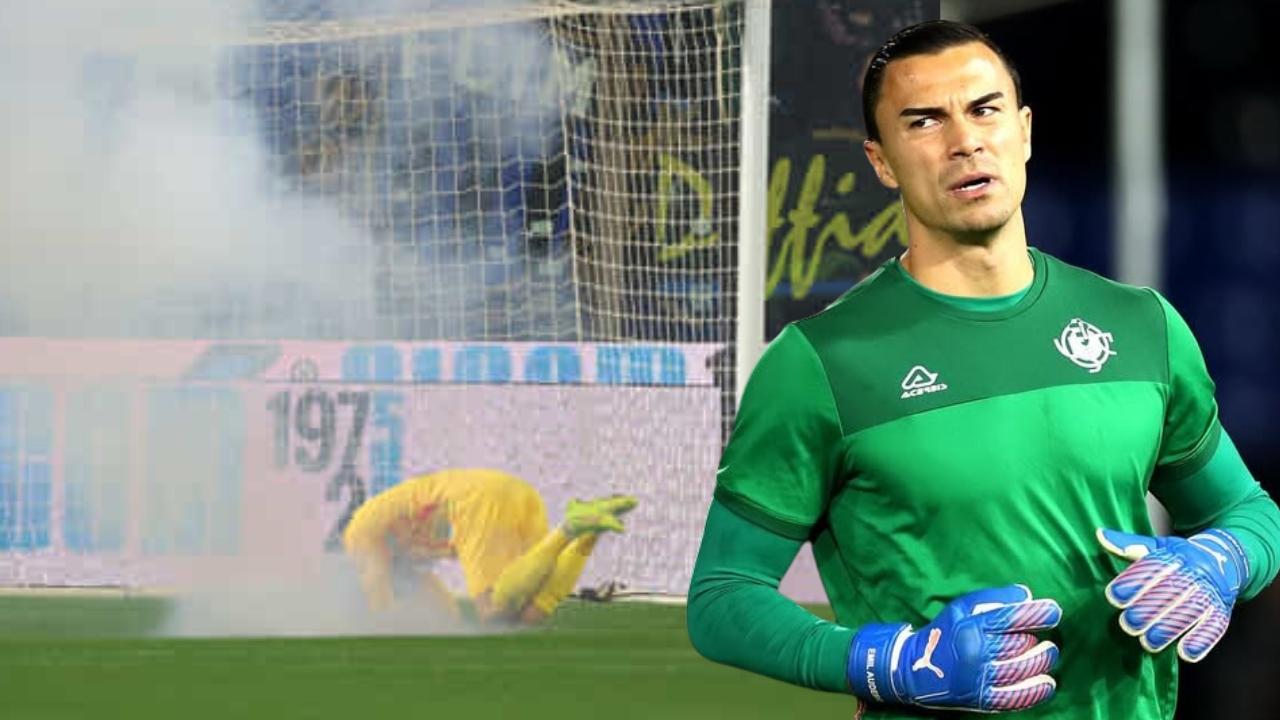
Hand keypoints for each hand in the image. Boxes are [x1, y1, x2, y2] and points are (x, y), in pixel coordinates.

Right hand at [848, 585, 1061, 711]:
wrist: (913, 669)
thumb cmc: (943, 633)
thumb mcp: (961, 608)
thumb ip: (993, 599)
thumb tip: (1027, 596)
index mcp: (970, 626)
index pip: (1011, 618)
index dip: (1038, 613)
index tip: (1054, 610)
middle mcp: (975, 652)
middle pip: (1020, 645)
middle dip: (1039, 640)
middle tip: (1046, 639)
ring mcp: (979, 678)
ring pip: (1022, 669)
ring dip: (1042, 662)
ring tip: (1048, 655)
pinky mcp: (982, 699)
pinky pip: (1016, 697)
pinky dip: (1036, 691)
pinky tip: (1047, 683)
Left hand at [1097, 527, 1248, 661]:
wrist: (1225, 561)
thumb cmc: (1181, 558)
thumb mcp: (1157, 546)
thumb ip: (1129, 545)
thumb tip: (1100, 535)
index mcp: (1178, 555)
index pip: (1155, 567)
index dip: (1134, 582)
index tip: (1114, 596)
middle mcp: (1196, 573)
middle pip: (1172, 592)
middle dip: (1148, 610)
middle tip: (1128, 623)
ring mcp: (1211, 594)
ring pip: (1191, 612)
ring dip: (1169, 629)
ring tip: (1147, 641)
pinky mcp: (1222, 612)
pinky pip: (1215, 627)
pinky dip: (1201, 641)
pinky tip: (1185, 653)